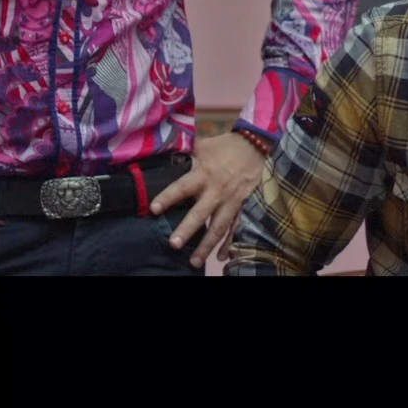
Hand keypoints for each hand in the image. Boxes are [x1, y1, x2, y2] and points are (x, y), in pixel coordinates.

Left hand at [148, 132, 265, 268]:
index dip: (167, 198)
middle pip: (200, 214)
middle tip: (173, 245)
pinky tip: (221, 257)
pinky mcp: (242, 207)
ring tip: (194, 262)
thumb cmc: (224, 146)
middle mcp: (216, 191)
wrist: (254, 146)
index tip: (153, 209)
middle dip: (187, 230)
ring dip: (207, 246)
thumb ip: (185, 154)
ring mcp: (231, 201)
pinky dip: (230, 243)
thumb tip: (163, 154)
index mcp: (204, 175)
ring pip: (218, 227)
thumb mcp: (203, 146)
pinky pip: (236, 228)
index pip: (182, 188)